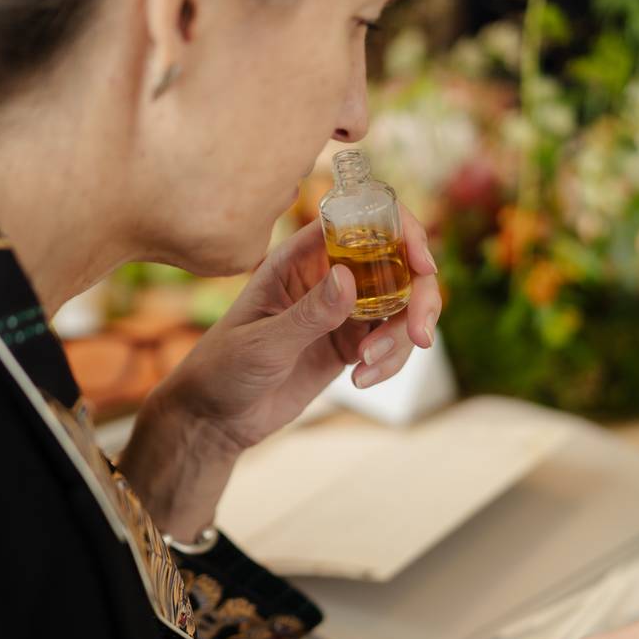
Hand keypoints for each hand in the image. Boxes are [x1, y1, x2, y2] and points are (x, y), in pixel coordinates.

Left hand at [120, 208, 439, 537]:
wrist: (216, 417)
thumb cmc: (225, 369)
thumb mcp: (264, 343)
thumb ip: (308, 314)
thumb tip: (349, 278)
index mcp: (301, 257)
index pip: (361, 220)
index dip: (402, 230)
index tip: (422, 263)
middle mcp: (328, 276)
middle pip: (398, 263)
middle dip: (420, 296)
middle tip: (420, 334)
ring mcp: (344, 310)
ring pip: (402, 306)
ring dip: (401, 338)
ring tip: (366, 368)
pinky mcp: (351, 343)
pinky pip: (392, 342)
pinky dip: (391, 361)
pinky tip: (361, 380)